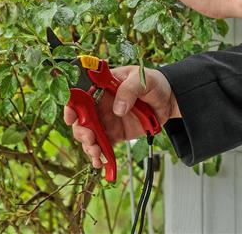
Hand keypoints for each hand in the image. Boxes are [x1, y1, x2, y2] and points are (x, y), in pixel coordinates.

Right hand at [63, 65, 180, 170]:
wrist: (169, 99)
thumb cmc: (153, 82)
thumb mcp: (141, 79)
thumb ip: (129, 90)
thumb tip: (118, 110)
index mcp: (101, 88)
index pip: (80, 96)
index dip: (72, 107)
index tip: (71, 118)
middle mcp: (100, 105)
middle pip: (81, 120)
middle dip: (82, 132)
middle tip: (91, 139)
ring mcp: (106, 121)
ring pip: (89, 136)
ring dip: (89, 146)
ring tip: (97, 153)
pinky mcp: (115, 134)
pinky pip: (103, 146)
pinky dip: (100, 156)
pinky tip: (101, 162)